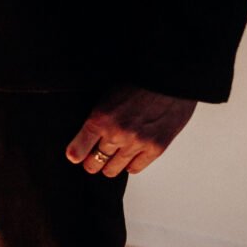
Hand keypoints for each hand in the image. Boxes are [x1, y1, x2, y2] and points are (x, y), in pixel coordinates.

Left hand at [65, 86, 197, 176]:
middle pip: (93, 164)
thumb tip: (85, 139)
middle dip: (93, 161)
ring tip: (114, 156)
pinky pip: (134, 169)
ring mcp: (136, 143)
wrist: (170, 77)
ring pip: (113, 170)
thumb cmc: (139, 81)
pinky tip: (131, 154)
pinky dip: (131, 164)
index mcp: (100, 118)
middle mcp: (116, 134)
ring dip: (111, 164)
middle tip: (96, 156)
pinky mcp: (155, 148)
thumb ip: (97, 119)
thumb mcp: (107, 95)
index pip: (76, 152)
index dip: (77, 154)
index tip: (78, 154)